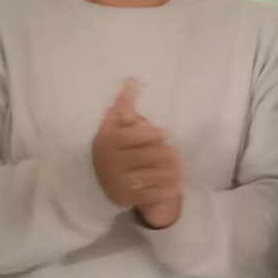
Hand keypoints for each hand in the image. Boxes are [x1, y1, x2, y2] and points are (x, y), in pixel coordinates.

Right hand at [92, 80, 184, 228]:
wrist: (96, 179)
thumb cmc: (113, 145)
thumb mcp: (113, 124)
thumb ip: (124, 103)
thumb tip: (133, 80)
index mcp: (110, 141)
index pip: (135, 136)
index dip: (152, 134)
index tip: (165, 133)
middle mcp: (112, 161)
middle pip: (148, 155)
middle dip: (166, 154)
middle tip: (176, 154)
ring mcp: (120, 181)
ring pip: (152, 175)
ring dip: (171, 172)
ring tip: (180, 169)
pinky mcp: (127, 198)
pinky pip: (152, 194)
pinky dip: (167, 191)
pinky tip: (177, 185)